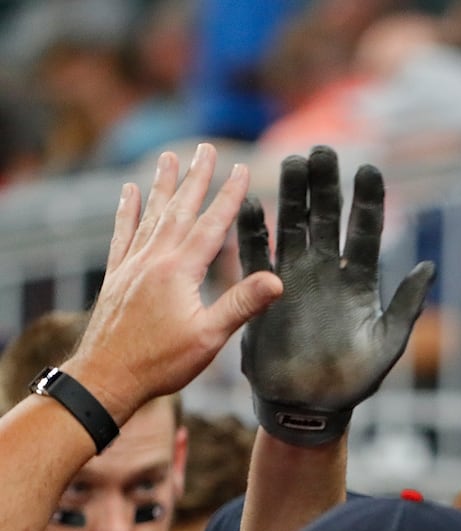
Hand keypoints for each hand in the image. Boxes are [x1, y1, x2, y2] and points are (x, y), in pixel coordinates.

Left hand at [66, 144, 282, 421]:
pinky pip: (123, 234)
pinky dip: (127, 211)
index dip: (229, 196)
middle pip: (179, 210)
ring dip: (163, 185)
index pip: (211, 225)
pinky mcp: (116, 276)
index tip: (242, 168)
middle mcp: (153, 259)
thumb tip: (278, 280)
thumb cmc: (161, 362)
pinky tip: (128, 193)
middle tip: (206, 148)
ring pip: (151, 215)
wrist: (107, 377)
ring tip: (169, 158)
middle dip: (195, 178)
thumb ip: (242, 304)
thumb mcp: (209, 337)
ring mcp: (131, 265)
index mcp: (179, 270)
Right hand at [237, 146, 434, 445]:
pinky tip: (249, 203)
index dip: (367, 201)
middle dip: (326, 184)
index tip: (368, 168)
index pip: (366, 231)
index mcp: (360, 281)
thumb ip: (405, 306)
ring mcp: (295, 278)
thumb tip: (430, 266)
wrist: (309, 406)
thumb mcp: (387, 344)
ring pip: (293, 226)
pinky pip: (256, 255)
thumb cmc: (353, 380)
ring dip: (291, 195)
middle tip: (322, 150)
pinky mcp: (264, 292)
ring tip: (290, 162)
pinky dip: (253, 230)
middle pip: (327, 218)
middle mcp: (327, 271)